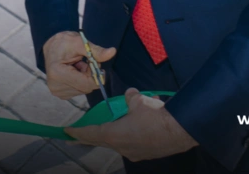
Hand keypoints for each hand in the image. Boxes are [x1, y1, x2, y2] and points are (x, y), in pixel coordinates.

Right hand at [43, 31, 115, 99]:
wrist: (50, 47)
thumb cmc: (63, 42)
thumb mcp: (79, 42)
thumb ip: (95, 50)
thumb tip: (113, 52)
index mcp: (58, 74)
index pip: (87, 84)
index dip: (95, 74)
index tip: (92, 62)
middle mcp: (56, 87)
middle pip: (86, 87)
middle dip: (89, 75)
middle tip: (84, 62)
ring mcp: (57, 92)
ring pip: (84, 90)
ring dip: (85, 78)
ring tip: (76, 66)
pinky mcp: (60, 94)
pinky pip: (79, 91)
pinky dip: (80, 81)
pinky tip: (73, 72)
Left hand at [68, 88, 197, 160]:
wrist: (181, 131)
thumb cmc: (155, 115)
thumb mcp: (138, 101)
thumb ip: (129, 98)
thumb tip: (130, 95)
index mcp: (114, 135)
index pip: (90, 133)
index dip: (78, 132)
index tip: (67, 133)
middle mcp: (121, 147)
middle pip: (101, 140)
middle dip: (88, 137)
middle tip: (75, 137)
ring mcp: (134, 153)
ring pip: (117, 142)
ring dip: (112, 133)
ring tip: (110, 125)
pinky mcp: (145, 154)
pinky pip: (131, 143)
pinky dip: (129, 134)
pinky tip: (136, 125)